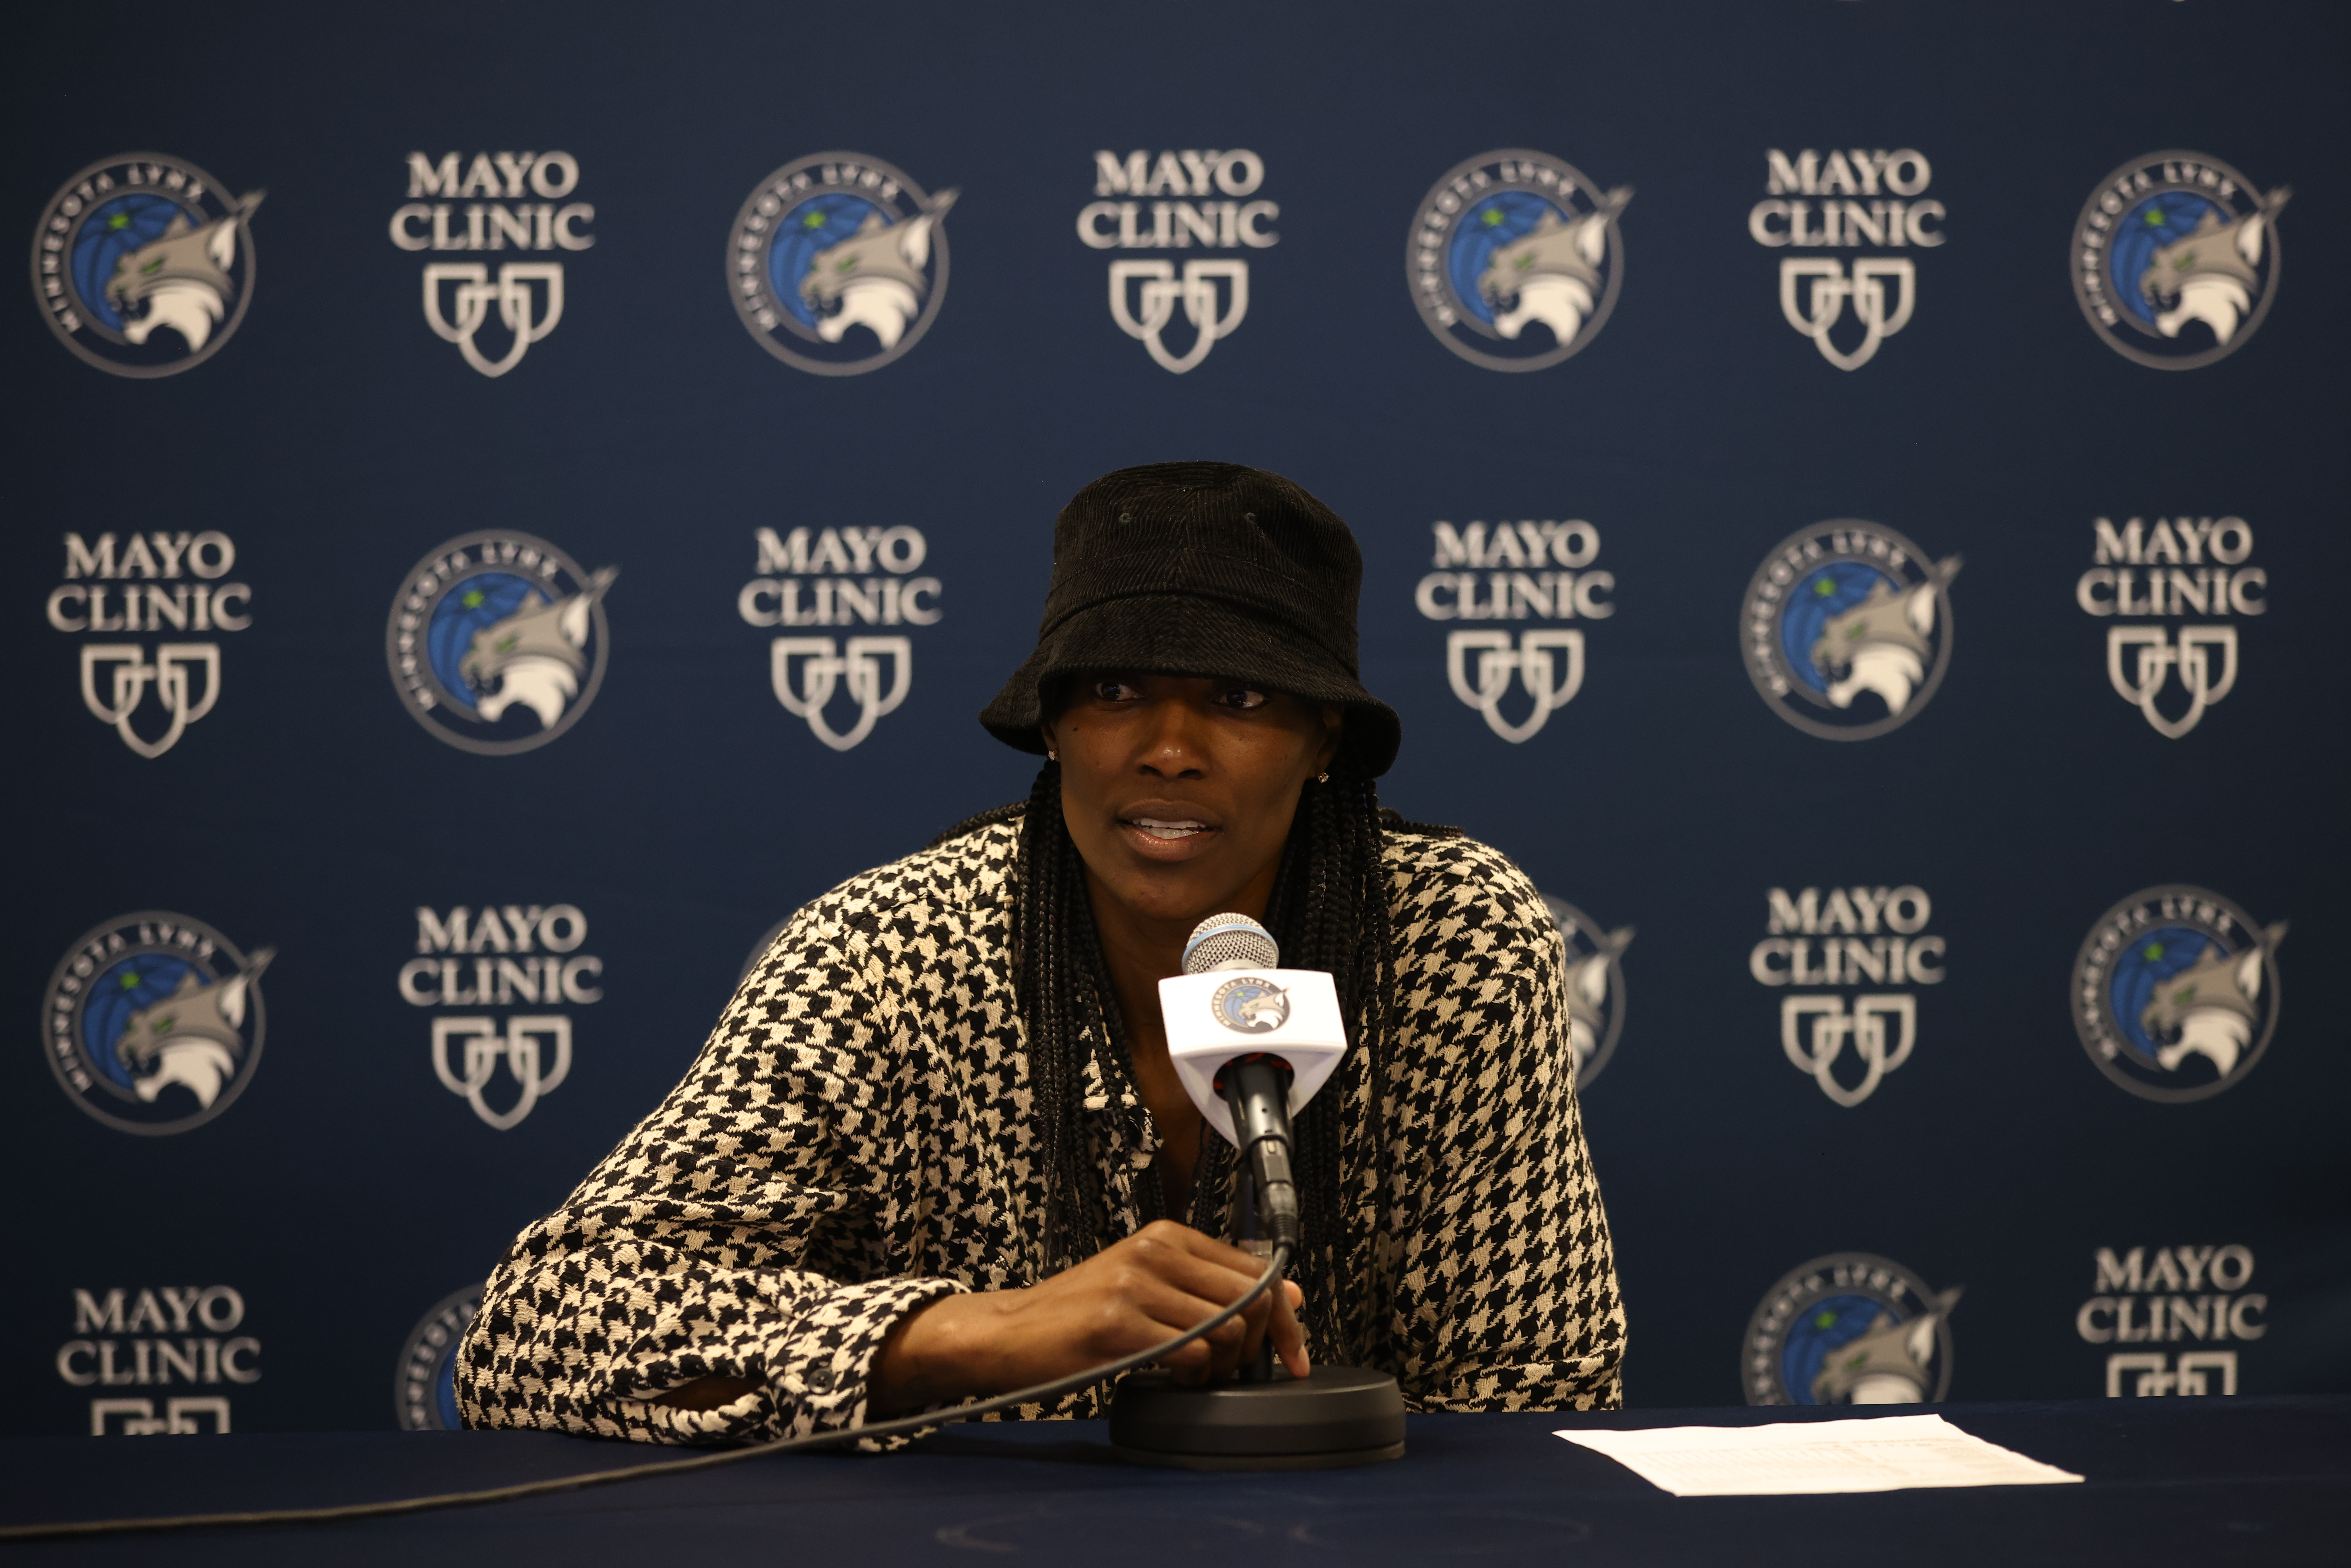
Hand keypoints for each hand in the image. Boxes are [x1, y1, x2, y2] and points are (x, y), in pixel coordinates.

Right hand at [871, 1220, 1307, 1415]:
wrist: (1011, 1331)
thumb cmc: (1082, 1313)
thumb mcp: (1150, 1282)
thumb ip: (1215, 1284)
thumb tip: (1292, 1292)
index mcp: (1167, 1236)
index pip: (1256, 1270)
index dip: (1285, 1318)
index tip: (1294, 1355)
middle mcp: (1155, 1251)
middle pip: (1249, 1300)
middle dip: (1256, 1347)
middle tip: (1233, 1371)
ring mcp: (1135, 1285)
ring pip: (1224, 1330)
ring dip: (1222, 1366)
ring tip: (1196, 1374)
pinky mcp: (1117, 1323)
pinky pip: (1191, 1353)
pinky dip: (1195, 1376)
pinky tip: (1176, 1379)